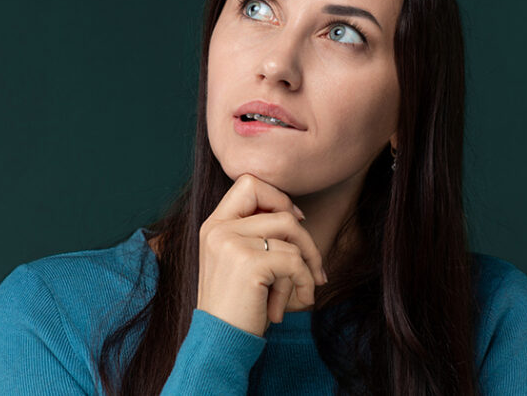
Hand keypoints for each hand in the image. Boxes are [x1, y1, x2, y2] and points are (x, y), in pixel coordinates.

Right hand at [196, 173, 327, 335]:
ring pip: (292, 235)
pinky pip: (294, 261)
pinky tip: (300, 301)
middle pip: (281, 210)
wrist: (220, 343)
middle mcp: (218, 229)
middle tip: (312, 267)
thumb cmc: (238, 305)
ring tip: (300, 292)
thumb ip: (257, 234)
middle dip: (305, 239)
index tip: (294, 221)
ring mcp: (231, 244)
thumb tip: (298, 215)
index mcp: (214, 225)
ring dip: (305, 265)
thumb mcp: (241, 261)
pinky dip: (304, 281)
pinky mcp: (249, 263)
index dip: (277, 197)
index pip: (249, 183)